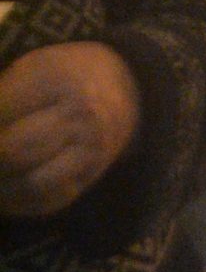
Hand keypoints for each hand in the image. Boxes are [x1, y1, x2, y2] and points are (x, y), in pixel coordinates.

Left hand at [0, 42, 139, 218]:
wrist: (127, 88)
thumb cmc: (61, 75)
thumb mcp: (28, 68)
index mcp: (54, 78)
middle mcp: (77, 115)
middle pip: (9, 152)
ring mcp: (88, 149)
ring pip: (27, 183)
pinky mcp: (91, 175)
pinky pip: (47, 201)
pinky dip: (15, 204)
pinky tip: (3, 194)